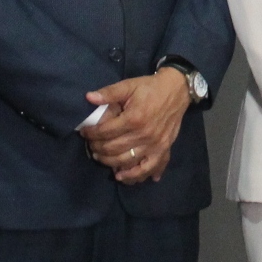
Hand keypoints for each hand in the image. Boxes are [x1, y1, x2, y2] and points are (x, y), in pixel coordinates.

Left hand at [82, 68, 193, 184]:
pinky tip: (122, 176)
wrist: (177, 90)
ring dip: (109, 162)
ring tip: (101, 157)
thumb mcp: (129, 85)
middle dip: (97, 148)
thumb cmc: (151, 88)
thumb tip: (88, 97)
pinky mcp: (163, 149)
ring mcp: (154, 145)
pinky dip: (134, 175)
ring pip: (126, 161)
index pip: (105, 132)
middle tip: (91, 145)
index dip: (91, 133)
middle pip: (113, 149)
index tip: (84, 132)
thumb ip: (109, 92)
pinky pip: (148, 167)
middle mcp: (143, 135)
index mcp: (134, 118)